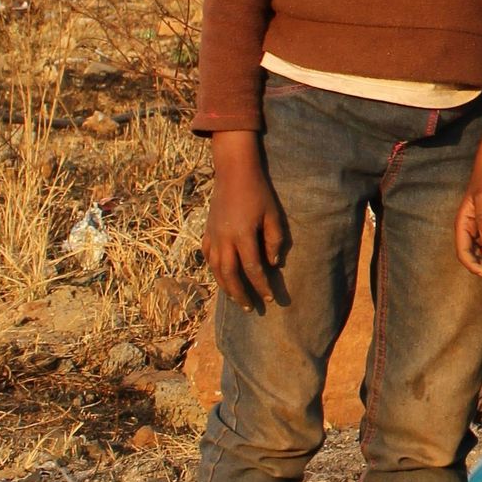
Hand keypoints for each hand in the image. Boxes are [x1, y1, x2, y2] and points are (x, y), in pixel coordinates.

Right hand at [204, 134, 287, 309]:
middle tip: (251, 308)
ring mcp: (213, 235)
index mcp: (242, 235)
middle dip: (241, 294)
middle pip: (230, 275)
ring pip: (216, 269)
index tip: (271, 299)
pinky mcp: (207, 231)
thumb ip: (274, 241)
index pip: (253, 269)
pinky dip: (215, 271)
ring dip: (226, 287)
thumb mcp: (273, 215)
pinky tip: (222, 277)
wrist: (234, 172)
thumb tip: (273, 265)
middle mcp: (224, 239)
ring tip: (237, 299)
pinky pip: (208, 257)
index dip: (262, 286)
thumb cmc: (259, 192)